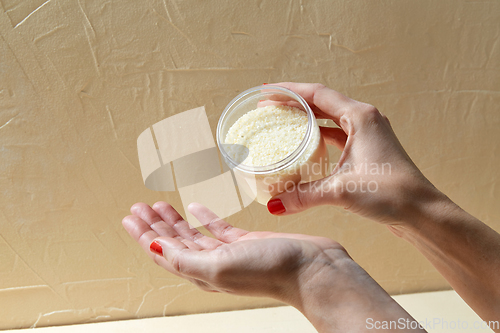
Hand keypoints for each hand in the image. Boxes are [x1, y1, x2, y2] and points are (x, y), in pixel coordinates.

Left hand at [121, 201, 346, 300]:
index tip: (129, 217)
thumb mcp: (221, 266)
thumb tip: (154, 249)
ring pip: (193, 235)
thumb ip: (186, 260)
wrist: (313, 270)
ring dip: (175, 220)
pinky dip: (204, 216)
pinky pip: (218, 228)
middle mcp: (212, 263)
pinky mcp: (246, 241)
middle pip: (174, 243)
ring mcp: (229, 252)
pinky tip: (195, 206)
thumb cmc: (270, 271)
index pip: (164, 253)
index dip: (144, 236)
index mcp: (202, 272)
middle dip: (155, 225)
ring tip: (160, 204)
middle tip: (139, 206)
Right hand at [268, 82, 441, 227]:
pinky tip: (305, 147)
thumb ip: (304, 195)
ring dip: (307, 120)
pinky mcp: (368, 150)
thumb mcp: (341, 190)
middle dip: (294, 104)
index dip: (290, 91)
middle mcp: (365, 120)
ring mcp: (368, 135)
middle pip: (322, 103)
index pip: (317, 94)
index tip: (268, 92)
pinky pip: (338, 136)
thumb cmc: (391, 193)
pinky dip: (319, 138)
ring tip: (282, 123)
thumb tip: (274, 205)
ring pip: (330, 120)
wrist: (421, 211)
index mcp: (360, 117)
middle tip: (268, 108)